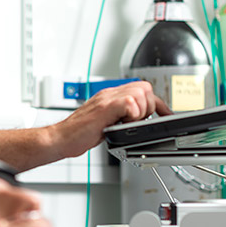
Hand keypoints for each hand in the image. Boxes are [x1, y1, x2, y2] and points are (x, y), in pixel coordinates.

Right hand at [51, 81, 169, 158]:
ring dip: (139, 111)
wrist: (60, 138)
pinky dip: (131, 115)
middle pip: (145, 88)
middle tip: (135, 121)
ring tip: (126, 123)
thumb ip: (118, 117)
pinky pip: (130, 103)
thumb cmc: (77, 134)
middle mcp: (109, 95)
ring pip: (140, 93)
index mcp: (110, 97)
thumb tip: (135, 122)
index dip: (157, 103)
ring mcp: (107, 99)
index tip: (165, 114)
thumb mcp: (103, 123)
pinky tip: (119, 123)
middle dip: (148, 106)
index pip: (142, 91)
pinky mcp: (105, 107)